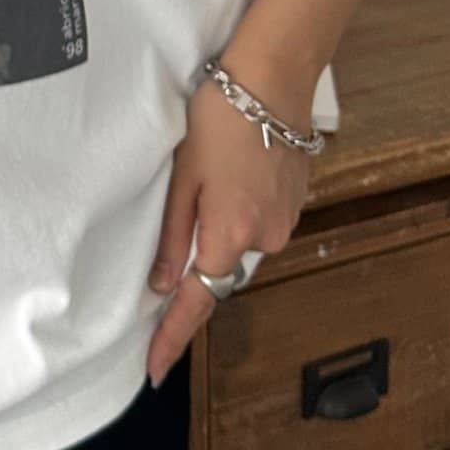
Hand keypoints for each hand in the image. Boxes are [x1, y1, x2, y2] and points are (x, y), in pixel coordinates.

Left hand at [144, 47, 314, 386]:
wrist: (273, 80)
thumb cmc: (220, 119)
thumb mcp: (183, 174)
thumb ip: (174, 234)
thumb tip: (161, 284)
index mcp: (230, 234)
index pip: (197, 302)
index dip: (172, 337)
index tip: (153, 370)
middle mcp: (265, 238)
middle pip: (219, 269)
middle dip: (194, 261)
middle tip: (172, 229)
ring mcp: (286, 222)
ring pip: (238, 244)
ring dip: (218, 228)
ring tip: (207, 179)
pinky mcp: (296, 203)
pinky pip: (257, 224)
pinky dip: (239, 212)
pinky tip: (231, 176)